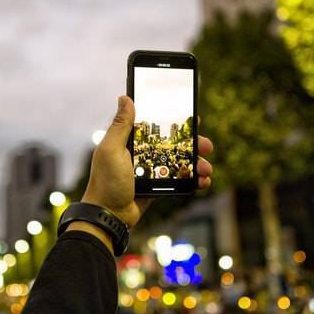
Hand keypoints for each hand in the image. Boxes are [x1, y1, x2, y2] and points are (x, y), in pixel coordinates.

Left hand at [81, 95, 212, 229]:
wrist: (109, 215)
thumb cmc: (106, 182)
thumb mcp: (111, 150)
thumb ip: (120, 126)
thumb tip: (125, 98)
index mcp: (129, 141)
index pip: (155, 125)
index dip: (174, 121)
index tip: (192, 118)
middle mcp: (141, 153)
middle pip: (173, 143)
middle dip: (192, 144)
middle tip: (206, 145)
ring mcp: (150, 170)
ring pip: (179, 161)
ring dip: (196, 163)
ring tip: (206, 168)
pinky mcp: (157, 186)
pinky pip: (178, 179)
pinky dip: (192, 180)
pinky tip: (202, 181)